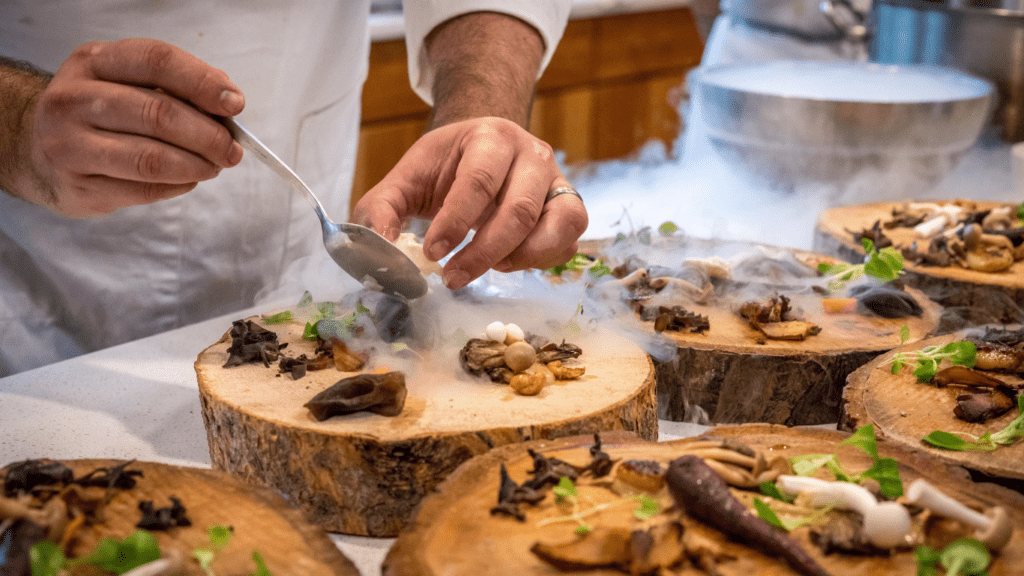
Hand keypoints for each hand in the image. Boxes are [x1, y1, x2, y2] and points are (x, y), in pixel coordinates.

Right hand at [23, 39, 244, 216]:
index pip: (156, 61)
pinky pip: (144, 189)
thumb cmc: (98, 113)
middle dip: (208, 135)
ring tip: (215, 166)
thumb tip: (227, 101)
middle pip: (158, 114)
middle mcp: (73, 99)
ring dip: (197, 165)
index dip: (202, 82)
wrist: (35, 148)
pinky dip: (178, 186)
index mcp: (93, 62)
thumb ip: (173, 86)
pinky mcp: (78, 187)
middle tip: (232, 149)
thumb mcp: (125, 82)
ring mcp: (70, 145)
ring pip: (151, 158)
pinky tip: (188, 179)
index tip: (235, 104)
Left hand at [353, 117, 587, 289]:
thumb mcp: (406, 178)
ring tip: (489, 268)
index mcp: (490, 137)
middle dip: (483, 252)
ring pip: (557, 225)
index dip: (455, 222)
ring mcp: (557, 180)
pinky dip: (541, 260)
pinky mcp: (569, 207)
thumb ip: (381, 209)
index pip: (478, 181)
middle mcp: (532, 154)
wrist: (485, 149)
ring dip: (520, 258)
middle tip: (452, 278)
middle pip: (519, 210)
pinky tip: (508, 262)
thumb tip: (379, 248)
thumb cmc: (446, 167)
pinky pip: (568, 241)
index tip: (432, 253)